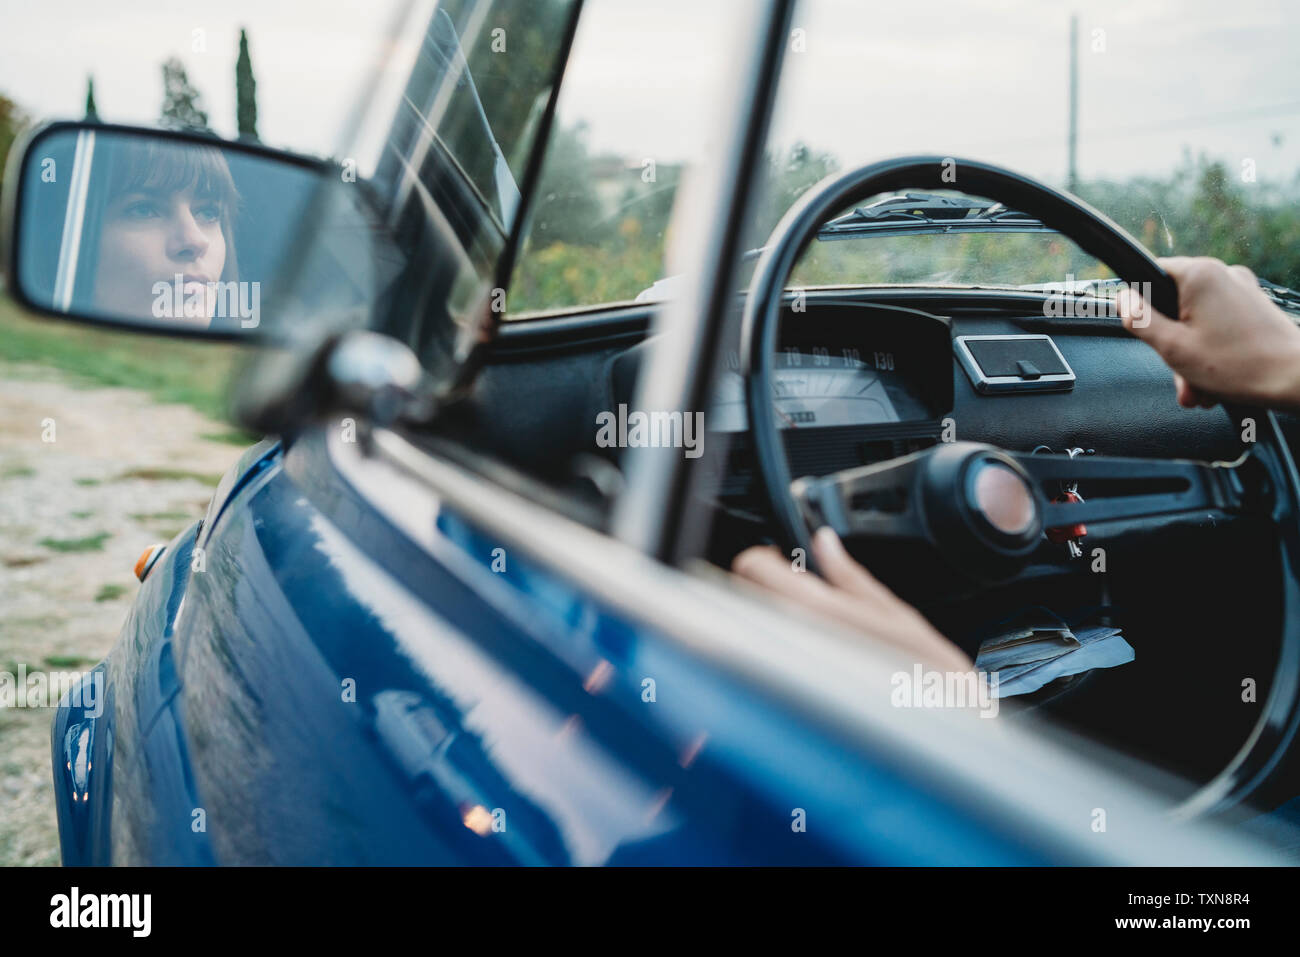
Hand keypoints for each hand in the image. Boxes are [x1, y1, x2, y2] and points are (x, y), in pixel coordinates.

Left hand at [731, 526, 972, 673]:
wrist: (941, 730)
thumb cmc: (928, 673)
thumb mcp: (895, 612)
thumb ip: (849, 575)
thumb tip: (824, 542)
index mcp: (816, 609)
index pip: (752, 566)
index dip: (764, 557)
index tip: (782, 560)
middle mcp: (792, 640)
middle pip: (746, 596)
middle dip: (765, 587)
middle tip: (797, 590)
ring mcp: (786, 671)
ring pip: (754, 629)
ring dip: (771, 618)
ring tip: (808, 624)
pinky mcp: (789, 697)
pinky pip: (768, 662)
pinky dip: (779, 650)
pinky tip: (811, 653)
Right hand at [1117, 256, 1299, 410]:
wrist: (1295, 379)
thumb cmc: (1239, 365)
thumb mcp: (1172, 347)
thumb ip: (1140, 320)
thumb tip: (1123, 299)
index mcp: (1200, 275)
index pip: (1152, 273)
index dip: (1140, 303)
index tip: (1140, 328)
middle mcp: (1223, 274)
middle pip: (1175, 304)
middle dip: (1171, 345)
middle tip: (1177, 373)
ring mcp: (1242, 289)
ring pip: (1197, 320)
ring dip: (1191, 356)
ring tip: (1198, 387)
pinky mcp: (1254, 307)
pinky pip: (1219, 325)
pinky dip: (1212, 350)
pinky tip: (1214, 380)